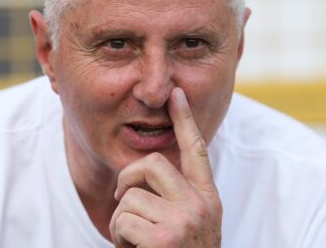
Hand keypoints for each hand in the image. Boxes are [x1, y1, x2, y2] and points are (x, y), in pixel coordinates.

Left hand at [110, 87, 221, 247]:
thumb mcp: (190, 226)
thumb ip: (177, 198)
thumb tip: (143, 174)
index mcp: (207, 199)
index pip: (196, 150)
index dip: (185, 119)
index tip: (176, 93)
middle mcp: (201, 205)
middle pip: (152, 163)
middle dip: (127, 178)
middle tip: (123, 198)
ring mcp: (184, 221)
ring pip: (129, 196)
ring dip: (121, 221)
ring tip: (135, 242)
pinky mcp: (164, 238)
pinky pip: (121, 220)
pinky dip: (118, 238)